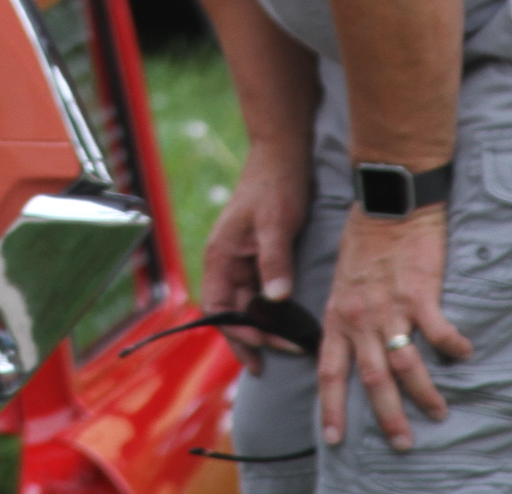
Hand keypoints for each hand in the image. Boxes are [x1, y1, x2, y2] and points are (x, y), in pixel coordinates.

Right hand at [199, 141, 312, 372]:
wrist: (284, 154)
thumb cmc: (274, 184)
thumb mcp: (275, 223)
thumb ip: (274, 260)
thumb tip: (276, 300)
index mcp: (220, 255)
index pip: (218, 308)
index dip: (235, 334)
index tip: (261, 354)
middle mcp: (228, 262)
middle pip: (234, 312)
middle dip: (255, 337)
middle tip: (282, 358)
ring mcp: (245, 260)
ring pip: (250, 305)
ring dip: (268, 327)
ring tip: (293, 347)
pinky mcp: (262, 257)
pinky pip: (264, 293)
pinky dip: (276, 311)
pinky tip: (293, 323)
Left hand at [318, 205, 474, 450]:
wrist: (387, 201)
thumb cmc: (364, 238)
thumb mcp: (341, 281)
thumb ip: (346, 315)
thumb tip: (351, 346)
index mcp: (338, 315)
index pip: (329, 371)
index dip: (331, 407)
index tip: (336, 438)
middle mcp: (360, 316)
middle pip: (371, 379)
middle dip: (387, 416)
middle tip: (402, 444)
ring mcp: (389, 307)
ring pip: (405, 364)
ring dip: (423, 394)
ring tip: (438, 412)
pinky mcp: (419, 293)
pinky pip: (439, 332)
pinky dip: (453, 348)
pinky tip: (464, 354)